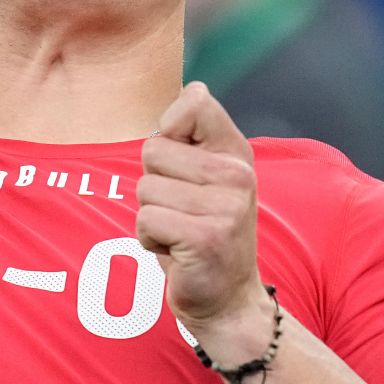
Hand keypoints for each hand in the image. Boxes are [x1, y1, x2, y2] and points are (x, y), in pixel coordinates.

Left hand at [135, 83, 270, 336]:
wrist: (227, 296)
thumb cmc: (203, 230)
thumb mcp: (205, 176)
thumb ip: (194, 134)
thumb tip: (192, 86)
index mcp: (236, 153)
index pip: (194, 104)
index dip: (171, 129)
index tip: (183, 159)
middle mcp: (238, 174)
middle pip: (152, 151)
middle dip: (154, 185)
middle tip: (182, 212)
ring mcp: (226, 206)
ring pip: (145, 189)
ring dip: (151, 216)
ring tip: (180, 232)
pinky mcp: (206, 236)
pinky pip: (145, 220)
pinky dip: (149, 239)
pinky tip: (177, 251)